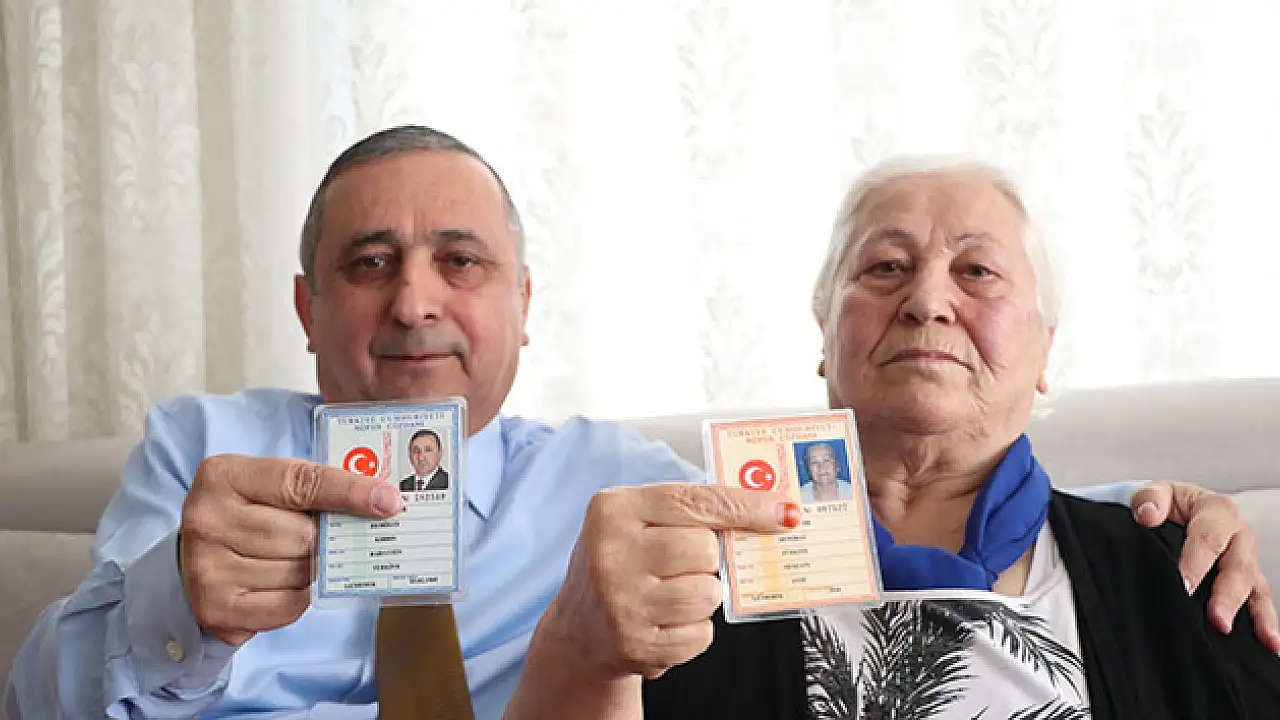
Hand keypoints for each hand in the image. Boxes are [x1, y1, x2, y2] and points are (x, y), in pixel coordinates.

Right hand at [179, 454, 405, 646]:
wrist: (192, 563)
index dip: (348, 492)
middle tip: (324, 539)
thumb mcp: (270, 488)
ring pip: (298, 572)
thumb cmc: (246, 517)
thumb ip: (316, 489)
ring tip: (296, 560)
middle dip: (325, 540)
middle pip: (303, 535)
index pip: (301, 482)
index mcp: (224, 475)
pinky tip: (289, 585)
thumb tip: (383, 502)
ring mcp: (207, 567)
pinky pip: (288, 605)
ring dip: (312, 570)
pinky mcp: (216, 608)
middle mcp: (208, 519)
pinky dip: (300, 597)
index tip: (388, 502)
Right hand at [541, 484, 799, 680]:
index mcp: (613, 510)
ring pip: (708, 594)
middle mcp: (611, 553)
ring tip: (671, 595)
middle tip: (682, 564)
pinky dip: (694, 629)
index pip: (695, 501)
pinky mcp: (634, 645)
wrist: (581, 627)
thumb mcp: (640, 521)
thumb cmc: (624, 562)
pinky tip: (666, 621)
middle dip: (707, 559)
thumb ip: (692, 511)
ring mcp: (621, 602)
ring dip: (703, 595)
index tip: (784, 512)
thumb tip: (769, 512)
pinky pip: (701, 634)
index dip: (746, 506)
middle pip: (705, 549)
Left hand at [1131, 480, 1279, 651]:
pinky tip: (1271, 643)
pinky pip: (1261, 601)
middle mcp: (1239, 536)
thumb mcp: (1157, 493)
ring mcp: (1246, 560)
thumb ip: (1149, 501)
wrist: (1176, 511)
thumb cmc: (1168, 504)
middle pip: (1238, 567)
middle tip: (1216, 619)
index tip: (1184, 585)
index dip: (1197, 562)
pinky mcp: (1249, 580)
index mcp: (1217, 510)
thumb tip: (1147, 516)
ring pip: (1255, 587)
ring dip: (1255, 614)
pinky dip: (1267, 622)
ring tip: (1257, 637)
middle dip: (1227, 596)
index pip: (1209, 537)